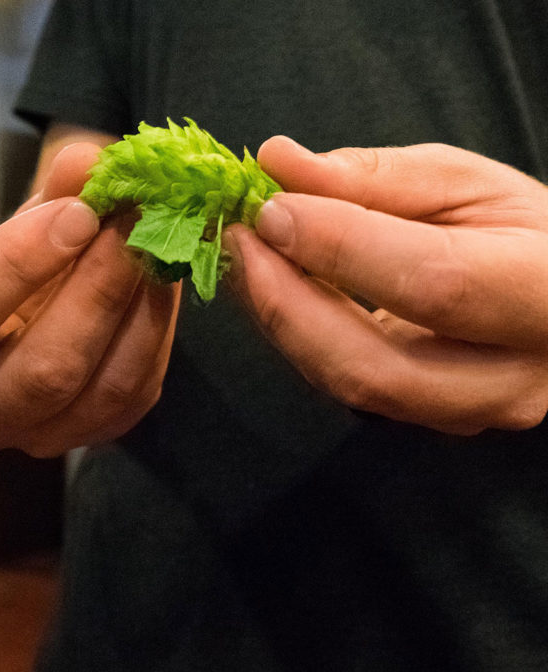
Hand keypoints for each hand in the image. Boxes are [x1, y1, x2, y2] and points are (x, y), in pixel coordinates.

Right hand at [0, 142, 180, 456]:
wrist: (35, 321)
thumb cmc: (14, 270)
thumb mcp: (20, 226)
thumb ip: (50, 195)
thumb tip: (89, 161)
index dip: (15, 263)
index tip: (76, 210)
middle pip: (43, 369)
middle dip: (98, 288)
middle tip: (136, 220)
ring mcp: (39, 437)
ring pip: (103, 388)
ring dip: (141, 306)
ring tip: (161, 239)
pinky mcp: (95, 436)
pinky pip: (138, 390)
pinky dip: (159, 328)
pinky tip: (167, 276)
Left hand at [224, 137, 547, 434]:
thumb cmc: (519, 229)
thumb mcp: (462, 182)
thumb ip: (371, 176)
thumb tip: (278, 162)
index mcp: (545, 293)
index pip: (432, 282)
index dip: (338, 247)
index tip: (271, 209)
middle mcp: (514, 377)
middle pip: (374, 366)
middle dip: (286, 303)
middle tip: (240, 240)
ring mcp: (471, 413)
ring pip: (350, 386)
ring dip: (281, 321)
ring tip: (248, 257)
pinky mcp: (426, 422)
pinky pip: (345, 386)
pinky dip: (298, 337)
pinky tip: (273, 290)